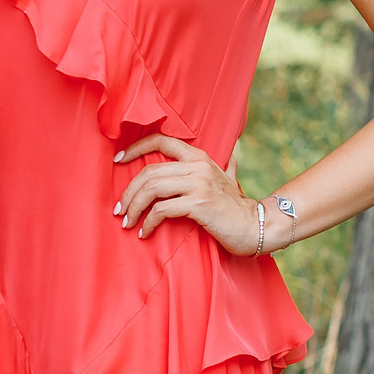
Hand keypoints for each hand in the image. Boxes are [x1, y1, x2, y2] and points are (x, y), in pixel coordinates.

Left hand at [112, 133, 272, 253]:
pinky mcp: (198, 204)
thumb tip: (232, 153)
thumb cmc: (236, 206)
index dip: (135, 148)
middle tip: (119, 209)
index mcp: (199, 157)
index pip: (160, 140)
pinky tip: (144, 232)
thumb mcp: (228, 178)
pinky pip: (162, 210)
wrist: (255, 226)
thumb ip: (225, 165)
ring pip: (152, 189)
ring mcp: (198, 184)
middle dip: (129, 191)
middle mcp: (197, 166)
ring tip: (126, 221)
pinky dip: (148, 222)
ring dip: (134, 207)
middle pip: (149, 172)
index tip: (118, 160)